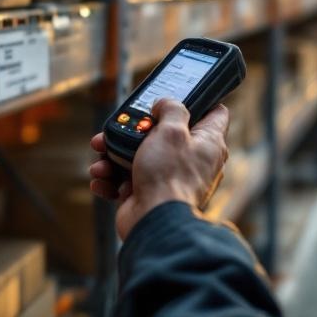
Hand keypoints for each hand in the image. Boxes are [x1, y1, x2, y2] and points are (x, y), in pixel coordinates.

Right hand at [89, 100, 229, 239]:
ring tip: (102, 158)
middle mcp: (192, 161)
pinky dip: (110, 179)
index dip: (201, 99)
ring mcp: (169, 179)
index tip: (180, 94)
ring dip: (113, 156)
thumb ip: (171, 109)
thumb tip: (165, 104)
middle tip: (121, 127)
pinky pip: (125, 180)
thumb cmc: (169, 177)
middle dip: (136, 130)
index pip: (215, 113)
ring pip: (138, 156)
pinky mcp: (148, 195)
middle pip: (164, 133)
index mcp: (208, 144)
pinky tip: (102, 178)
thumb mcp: (172, 131)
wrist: (153, 221)